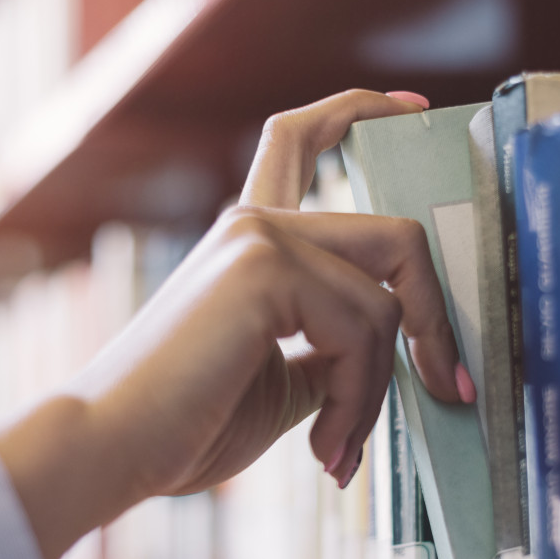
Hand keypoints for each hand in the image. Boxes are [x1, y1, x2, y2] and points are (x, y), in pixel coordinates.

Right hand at [0, 90, 469, 558]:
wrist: (112, 450)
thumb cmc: (185, 426)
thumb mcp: (283, 383)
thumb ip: (334, 351)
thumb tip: (396, 356)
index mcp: (250, 240)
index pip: (303, 137)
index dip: (363, 111)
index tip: (414, 108)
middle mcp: (255, 222)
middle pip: (394, 238)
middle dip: (435, 318)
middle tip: (447, 386)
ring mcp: (259, 238)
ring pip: (386, 301)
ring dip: (379, 391)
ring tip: (339, 447)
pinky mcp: (263, 268)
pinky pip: (364, 330)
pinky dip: (360, 399)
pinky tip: (324, 446)